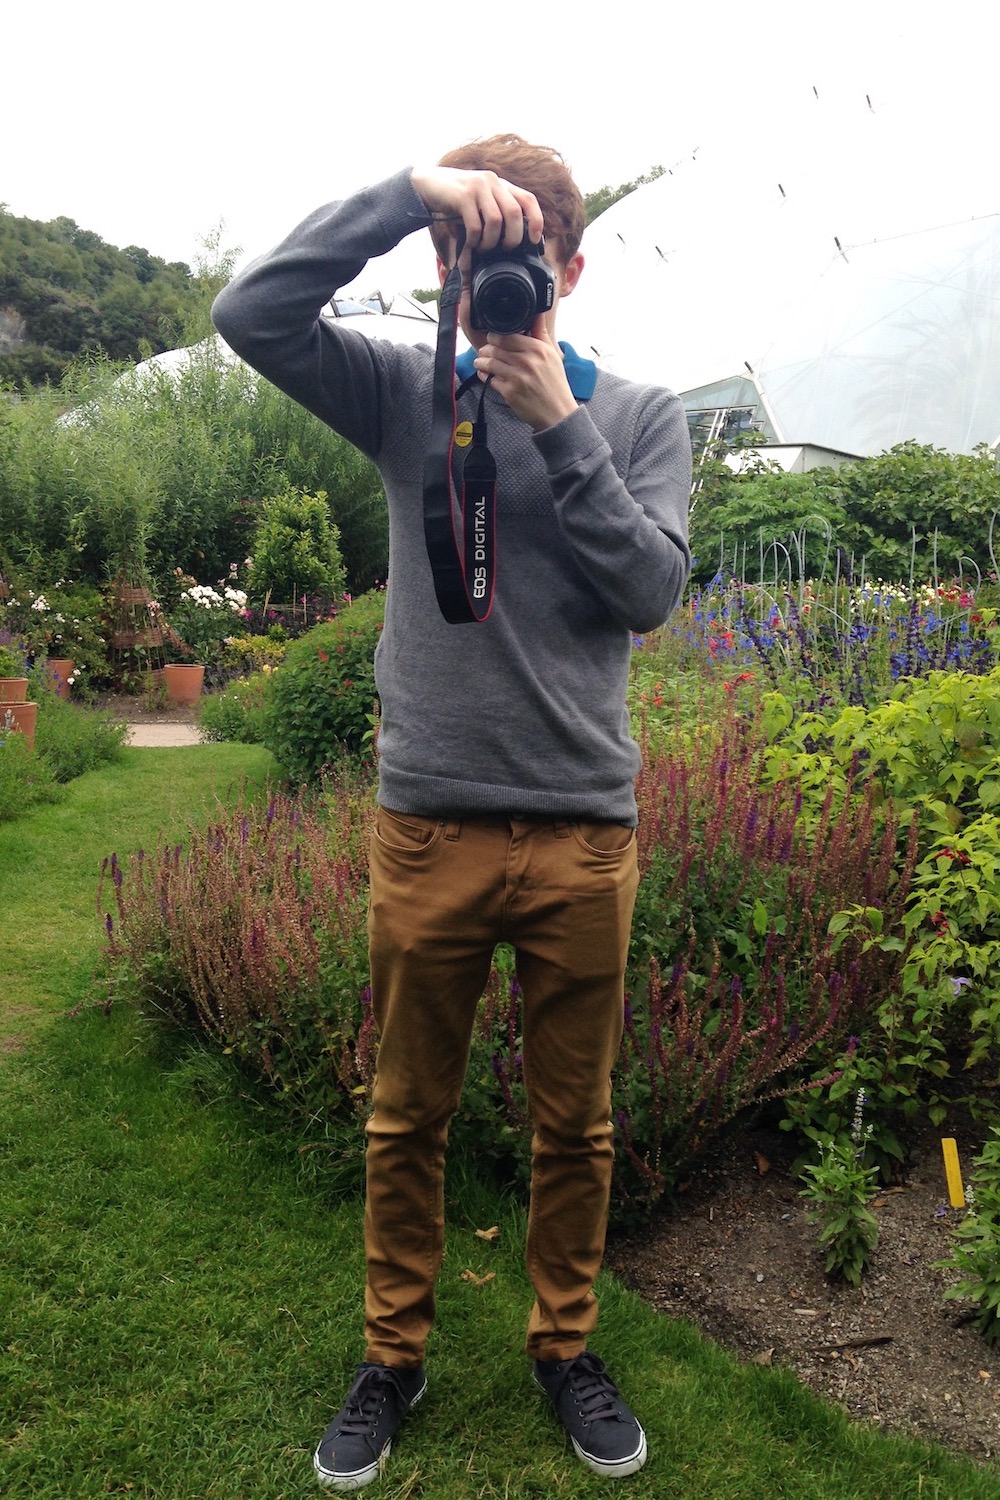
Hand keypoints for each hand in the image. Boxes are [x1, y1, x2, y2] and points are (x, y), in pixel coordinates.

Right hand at [410, 165, 542, 259]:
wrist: (427, 185)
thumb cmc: (456, 199)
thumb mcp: (480, 201)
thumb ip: (496, 211)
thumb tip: (512, 241)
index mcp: (501, 184)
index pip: (528, 200)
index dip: (536, 220)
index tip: (534, 239)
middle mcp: (492, 182)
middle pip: (514, 213)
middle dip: (513, 237)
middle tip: (504, 249)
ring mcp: (477, 187)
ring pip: (496, 221)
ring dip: (491, 241)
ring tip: (483, 247)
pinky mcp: (462, 196)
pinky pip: (476, 225)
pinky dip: (475, 240)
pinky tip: (471, 243)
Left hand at [473, 315, 577, 431]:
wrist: (558, 413)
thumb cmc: (555, 383)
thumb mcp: (552, 355)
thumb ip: (541, 333)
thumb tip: (538, 313)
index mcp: (537, 349)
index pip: (506, 335)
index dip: (495, 336)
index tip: (492, 339)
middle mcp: (526, 361)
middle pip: (495, 348)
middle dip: (485, 349)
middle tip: (483, 351)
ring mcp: (517, 377)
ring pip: (489, 363)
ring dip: (481, 362)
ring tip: (480, 362)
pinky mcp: (510, 392)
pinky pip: (490, 380)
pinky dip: (485, 376)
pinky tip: (485, 375)